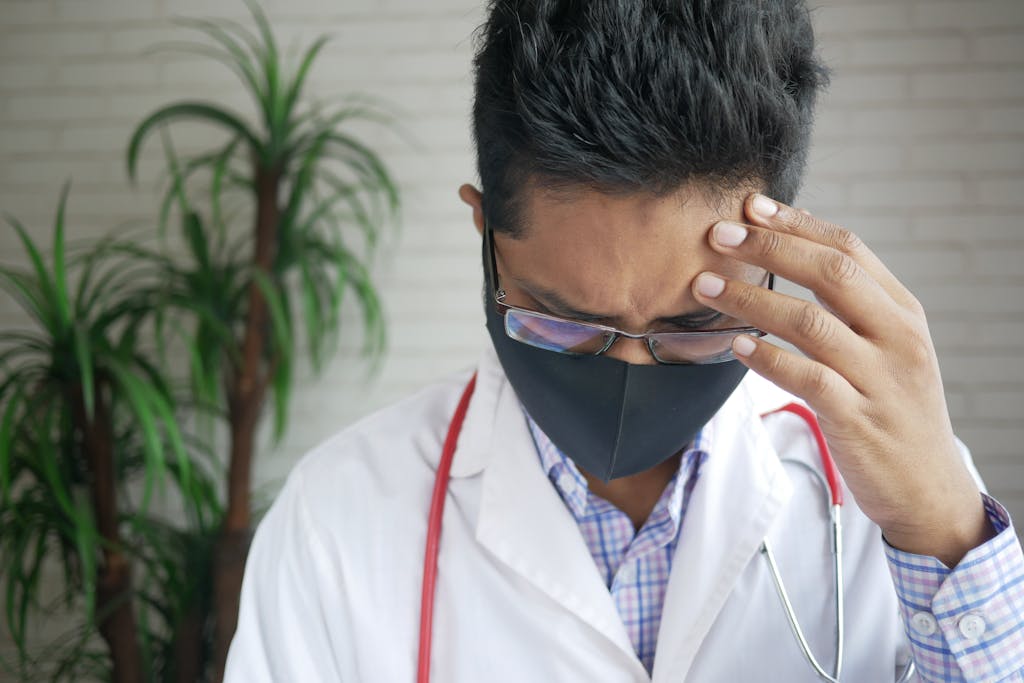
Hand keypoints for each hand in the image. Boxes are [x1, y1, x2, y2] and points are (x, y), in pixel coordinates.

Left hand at [692, 193, 994, 567]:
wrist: (928, 489)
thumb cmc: (893, 410)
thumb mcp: (887, 348)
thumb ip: (850, 304)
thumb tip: (797, 247)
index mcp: (902, 311)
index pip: (849, 248)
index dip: (796, 223)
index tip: (750, 206)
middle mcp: (897, 337)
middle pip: (830, 273)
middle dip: (769, 247)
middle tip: (716, 235)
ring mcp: (880, 378)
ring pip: (811, 322)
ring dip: (752, 299)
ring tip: (705, 286)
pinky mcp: (858, 419)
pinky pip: (808, 378)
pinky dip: (769, 358)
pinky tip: (737, 346)